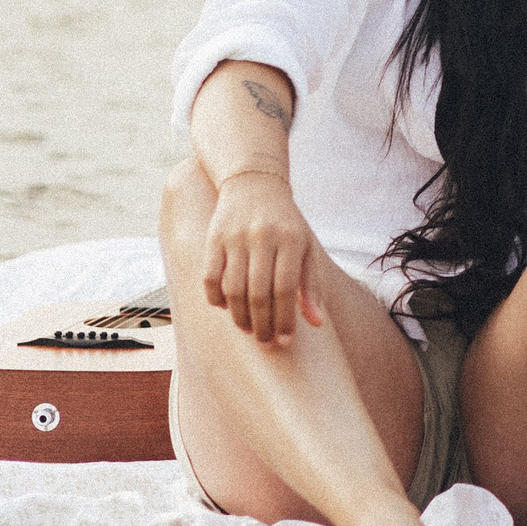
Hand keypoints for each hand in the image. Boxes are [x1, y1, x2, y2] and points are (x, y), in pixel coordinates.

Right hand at [201, 171, 326, 345]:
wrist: (255, 184)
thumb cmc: (285, 223)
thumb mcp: (304, 249)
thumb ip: (310, 285)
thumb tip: (316, 323)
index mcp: (290, 240)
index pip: (285, 289)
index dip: (284, 319)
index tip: (284, 341)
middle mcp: (262, 237)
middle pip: (259, 293)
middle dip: (262, 324)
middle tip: (265, 342)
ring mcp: (236, 237)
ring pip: (234, 288)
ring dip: (239, 316)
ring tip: (248, 329)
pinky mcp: (214, 238)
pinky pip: (210, 276)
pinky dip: (215, 298)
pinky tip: (225, 308)